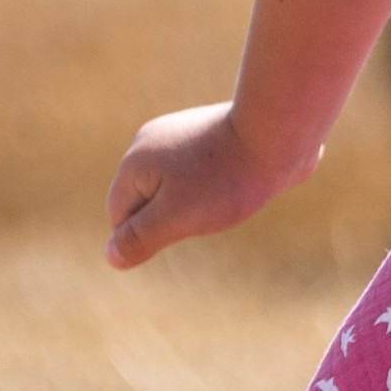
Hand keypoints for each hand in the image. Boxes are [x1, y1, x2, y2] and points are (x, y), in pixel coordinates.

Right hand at [106, 102, 296, 267]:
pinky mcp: (211, 136)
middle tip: (208, 209)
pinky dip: (214, 187)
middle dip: (172, 218)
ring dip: (196, 204)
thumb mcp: (175, 217)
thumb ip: (140, 238)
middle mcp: (151, 142)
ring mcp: (181, 134)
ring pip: (175, 187)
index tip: (184, 226)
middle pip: (146, 200)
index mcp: (135, 162)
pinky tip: (237, 183)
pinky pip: (200, 173)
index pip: (120, 216)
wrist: (278, 133)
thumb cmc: (225, 180)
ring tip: (225, 195)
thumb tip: (112, 257)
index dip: (147, 235)